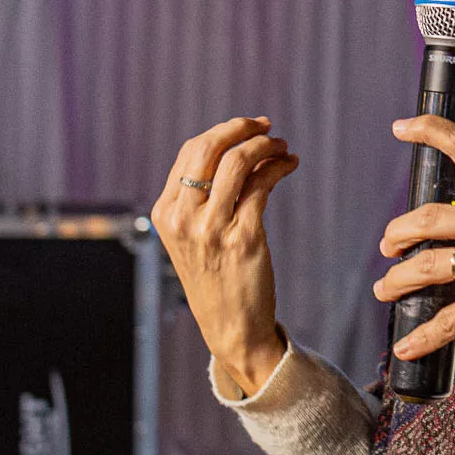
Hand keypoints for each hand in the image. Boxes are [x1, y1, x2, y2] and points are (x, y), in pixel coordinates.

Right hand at [151, 116, 299, 396]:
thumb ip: (202, 198)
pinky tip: (289, 165)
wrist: (230, 327)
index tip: (247, 128)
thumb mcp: (193, 237)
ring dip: (266, 146)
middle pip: (209, 148)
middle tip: (266, 127)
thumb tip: (236, 150)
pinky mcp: (244, 238)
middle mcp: (184, 219)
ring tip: (283, 147)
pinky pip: (262, 185)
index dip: (222, 132)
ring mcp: (212, 229)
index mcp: (165, 213)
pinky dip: (279, 167)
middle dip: (241, 129)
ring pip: (238, 162)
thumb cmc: (216, 278)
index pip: (190, 152)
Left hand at [374, 115, 454, 372]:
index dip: (430, 132)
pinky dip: (423, 335)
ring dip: (398, 279)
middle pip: (431, 217)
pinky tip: (408, 344)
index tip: (401, 128)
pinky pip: (447, 318)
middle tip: (389, 245)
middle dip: (398, 232)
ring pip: (429, 265)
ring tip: (386, 288)